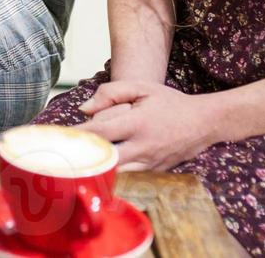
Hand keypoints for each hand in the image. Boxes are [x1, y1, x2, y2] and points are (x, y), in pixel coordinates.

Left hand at [75, 81, 223, 172]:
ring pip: (116, 173)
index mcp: (138, 123)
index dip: (79, 136)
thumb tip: (84, 109)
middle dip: (84, 158)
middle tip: (63, 156)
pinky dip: (113, 173)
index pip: (101, 132)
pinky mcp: (155, 173)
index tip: (59, 138)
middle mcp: (143, 146)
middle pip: (105, 159)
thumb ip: (111, 92)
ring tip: (76, 163)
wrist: (205, 123)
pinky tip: (99, 169)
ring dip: (97, 168)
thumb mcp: (143, 88)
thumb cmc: (170, 103)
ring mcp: (150, 163)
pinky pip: (129, 176)